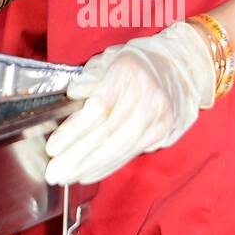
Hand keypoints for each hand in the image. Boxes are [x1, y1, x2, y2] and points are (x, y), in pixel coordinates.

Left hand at [43, 21, 216, 184]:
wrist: (182, 65)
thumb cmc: (138, 61)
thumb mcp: (110, 58)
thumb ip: (89, 77)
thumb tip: (73, 95)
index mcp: (127, 73)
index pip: (98, 108)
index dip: (74, 131)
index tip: (53, 147)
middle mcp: (146, 97)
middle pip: (108, 134)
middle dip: (78, 157)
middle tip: (54, 173)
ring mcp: (158, 117)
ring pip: (120, 148)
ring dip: (91, 166)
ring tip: (67, 177)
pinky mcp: (163, 132)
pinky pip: (131, 152)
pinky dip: (108, 165)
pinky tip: (89, 173)